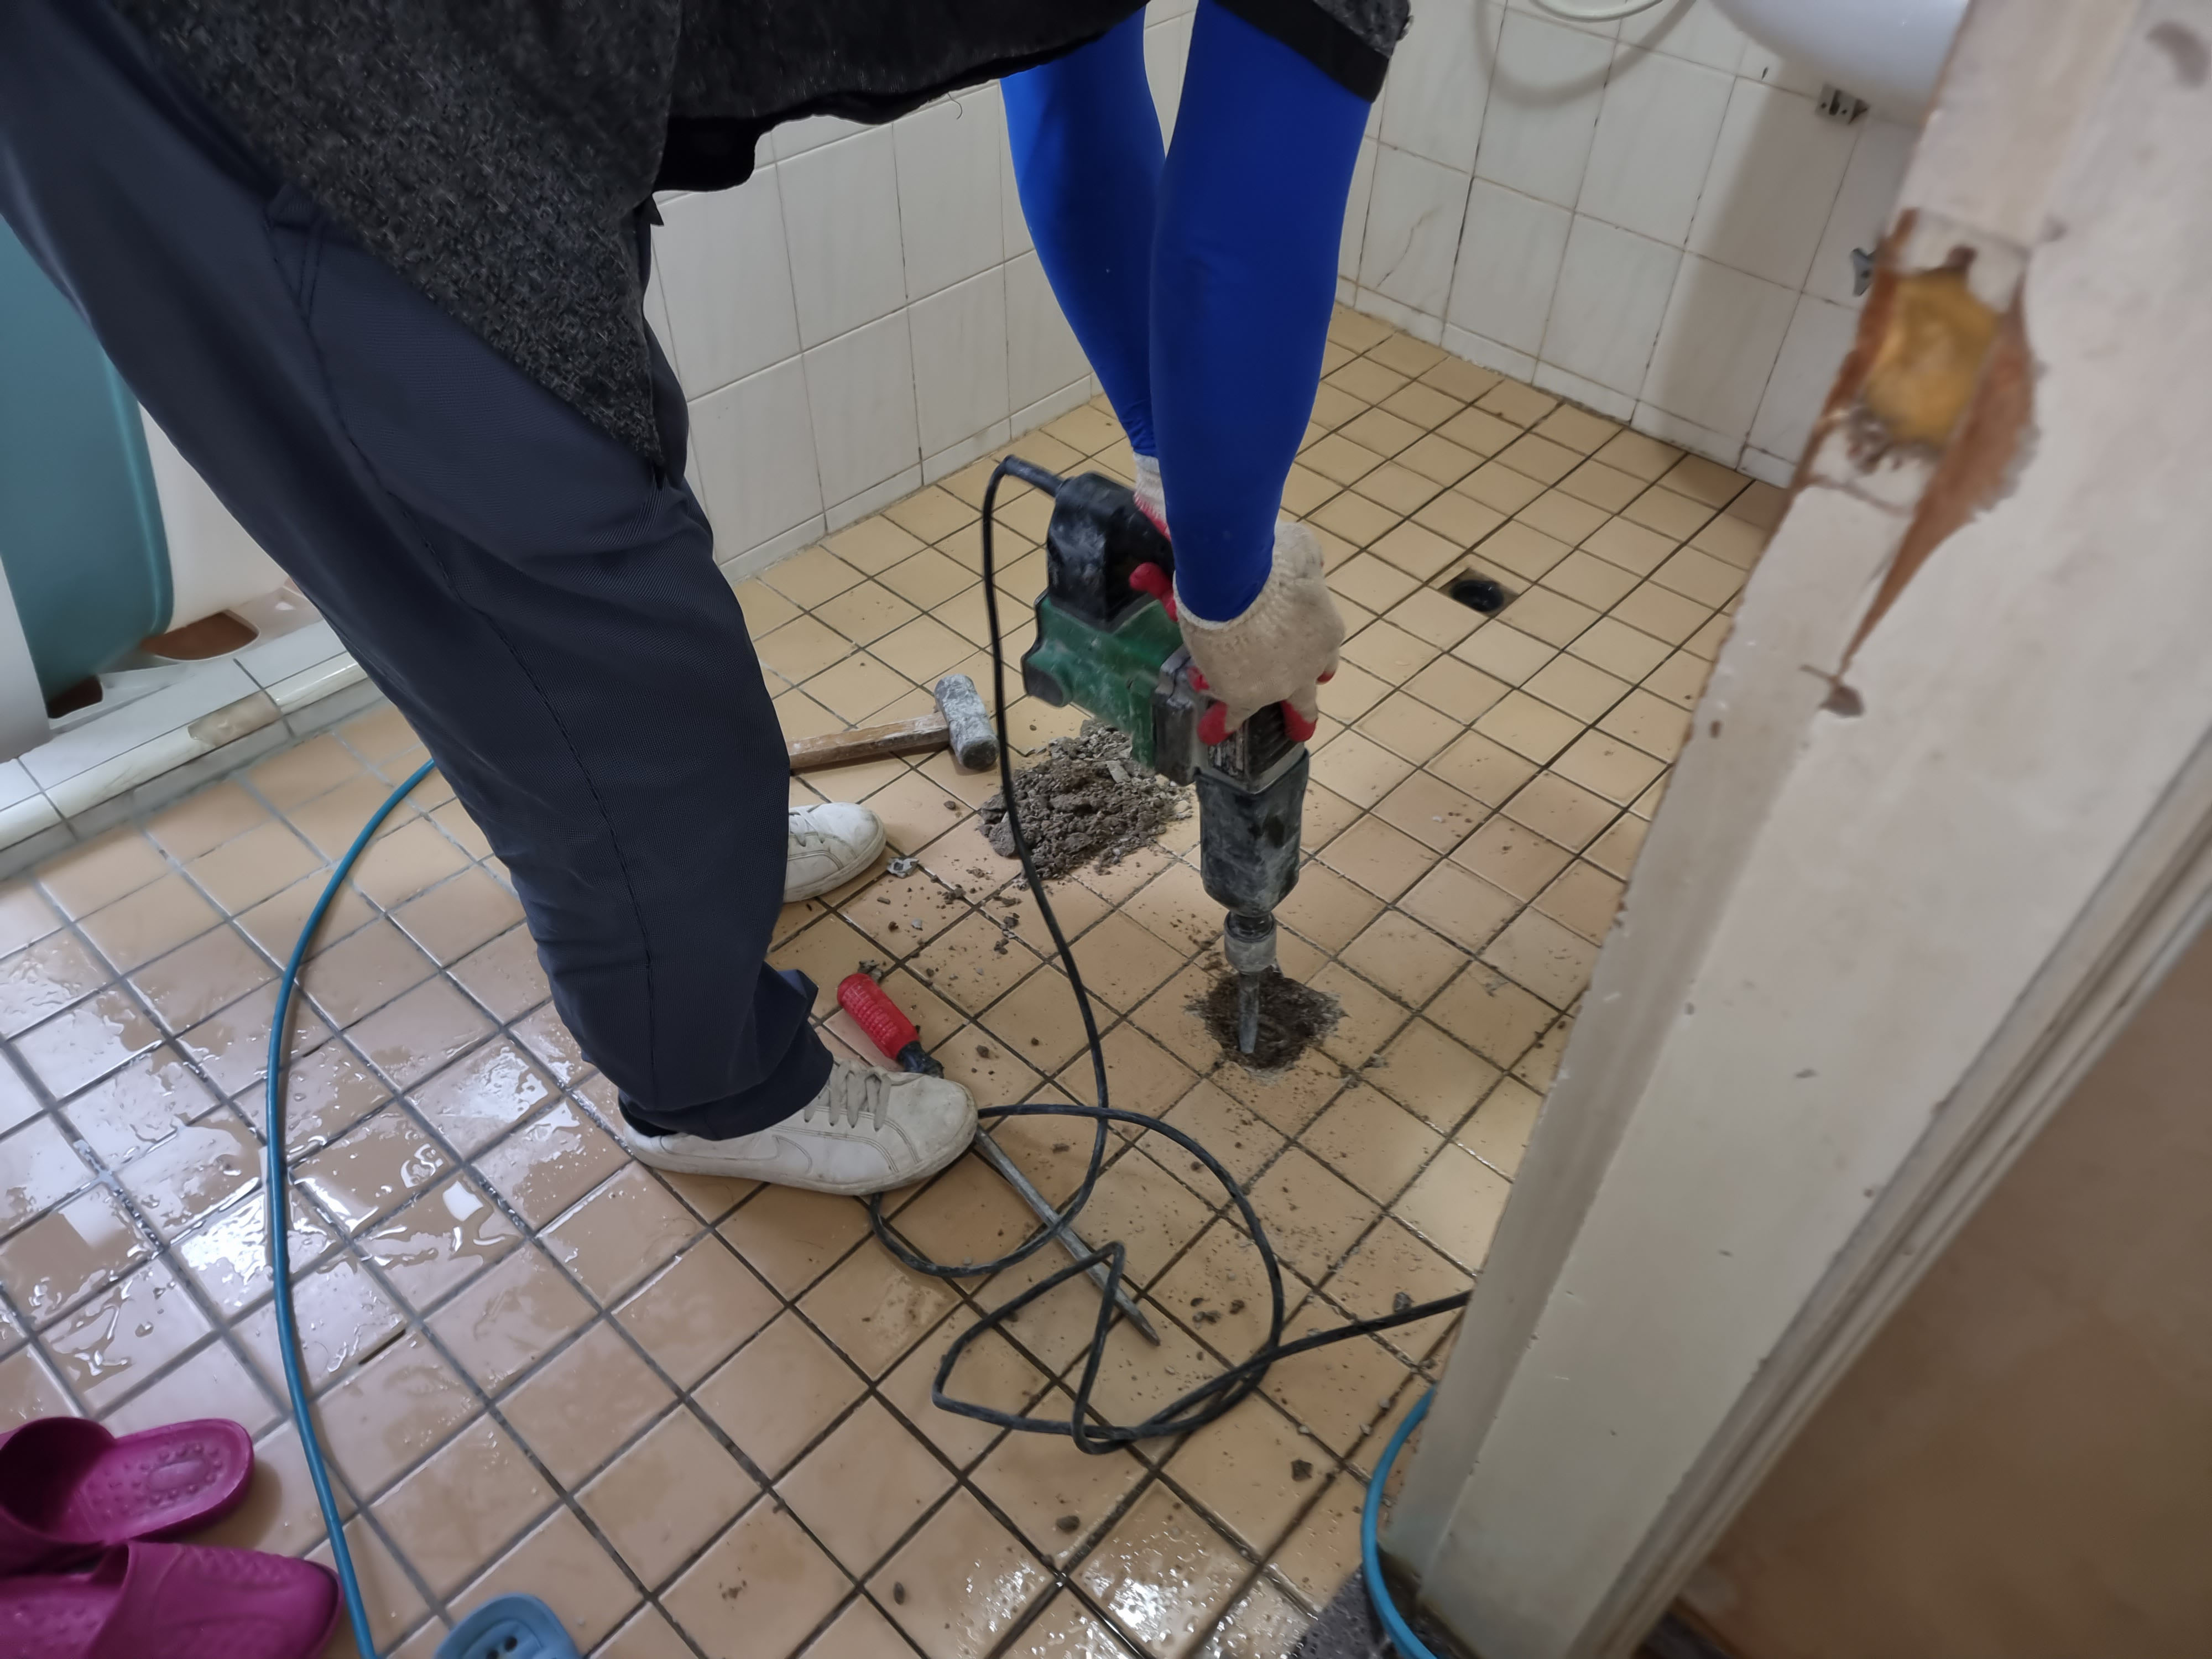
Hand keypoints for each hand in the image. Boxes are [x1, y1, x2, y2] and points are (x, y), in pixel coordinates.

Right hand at [1174, 520, 1343, 744]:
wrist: (1233, 583)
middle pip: (1310, 691)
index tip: (1303, 649)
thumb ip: (1307, 564)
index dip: (1311, 649)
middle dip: (1304, 698)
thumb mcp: (1302, 550)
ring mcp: (1279, 685)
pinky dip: (1230, 719)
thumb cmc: (1270, 559)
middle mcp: (1310, 666)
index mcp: (1329, 632)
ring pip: (1274, 703)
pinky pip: (1238, 713)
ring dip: (1262, 702)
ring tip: (1246, 712)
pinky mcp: (1245, 696)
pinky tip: (1222, 727)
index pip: (1325, 649)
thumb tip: (1306, 566)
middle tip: (1301, 714)